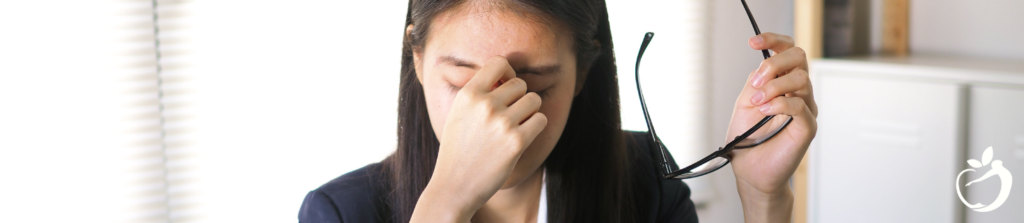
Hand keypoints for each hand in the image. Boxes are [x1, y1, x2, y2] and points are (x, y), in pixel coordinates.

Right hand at [411, 57, 547, 221]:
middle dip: (518, 99)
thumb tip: (508, 76)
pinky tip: (523, 137)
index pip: (499, 63)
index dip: (507, 74)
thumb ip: (479, 93)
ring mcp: (502, 123)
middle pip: (520, 84)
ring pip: (534, 100)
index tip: (505, 88)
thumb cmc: (458, 149)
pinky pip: (541, 120)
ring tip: (517, 126)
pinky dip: (536, 127)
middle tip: (509, 117)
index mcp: (468, 94)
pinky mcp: (517, 142)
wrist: (454, 186)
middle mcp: (485, 105)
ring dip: (530, 112)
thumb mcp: (458, 113)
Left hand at [726, 33, 817, 222]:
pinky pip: (800, 105)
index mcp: (783, 82)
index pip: (788, 50)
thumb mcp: (746, 102)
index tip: (753, 42)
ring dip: (773, 87)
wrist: (750, 170)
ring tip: (757, 103)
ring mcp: (805, 108)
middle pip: (799, 57)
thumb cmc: (748, 138)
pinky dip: (780, 104)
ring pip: (800, 80)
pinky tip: (765, 111)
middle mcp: (798, 92)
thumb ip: (756, 82)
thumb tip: (764, 66)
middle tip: (756, 82)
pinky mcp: (808, 126)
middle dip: (774, 63)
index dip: (773, 40)